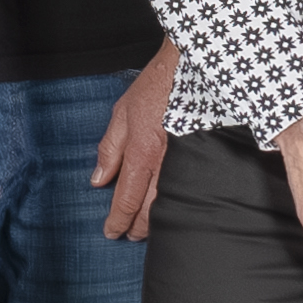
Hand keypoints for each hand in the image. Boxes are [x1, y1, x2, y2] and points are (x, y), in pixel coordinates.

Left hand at [97, 47, 177, 244]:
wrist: (192, 67)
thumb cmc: (157, 86)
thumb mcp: (122, 113)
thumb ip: (109, 148)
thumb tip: (98, 179)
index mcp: (141, 152)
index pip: (126, 198)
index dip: (118, 220)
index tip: (112, 232)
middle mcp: (164, 162)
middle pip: (149, 209)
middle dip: (137, 227)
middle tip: (129, 236)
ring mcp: (186, 162)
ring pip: (171, 203)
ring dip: (158, 221)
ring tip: (149, 229)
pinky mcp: (203, 157)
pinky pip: (190, 189)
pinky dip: (180, 203)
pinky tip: (175, 208)